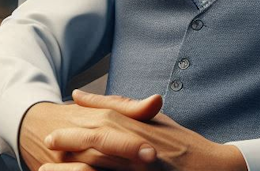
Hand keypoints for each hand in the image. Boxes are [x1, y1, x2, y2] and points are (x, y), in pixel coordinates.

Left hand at [39, 90, 247, 170]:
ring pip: (101, 167)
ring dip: (75, 169)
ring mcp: (141, 167)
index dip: (75, 128)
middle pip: (97, 145)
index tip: (53, 129)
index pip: (101, 123)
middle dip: (69, 145)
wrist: (213, 168)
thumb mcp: (152, 120)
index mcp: (137, 129)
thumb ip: (119, 106)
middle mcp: (137, 147)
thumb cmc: (181, 143)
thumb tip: (80, 95)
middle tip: (46, 145)